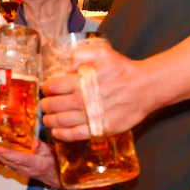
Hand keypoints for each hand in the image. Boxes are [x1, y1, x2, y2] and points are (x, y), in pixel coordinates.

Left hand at [0, 140, 61, 189]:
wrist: (56, 177)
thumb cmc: (55, 163)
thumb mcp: (52, 153)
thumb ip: (42, 148)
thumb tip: (34, 142)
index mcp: (33, 163)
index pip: (16, 157)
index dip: (4, 153)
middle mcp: (23, 168)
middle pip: (5, 160)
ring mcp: (19, 170)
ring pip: (3, 162)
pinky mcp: (17, 169)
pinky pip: (5, 163)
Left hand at [41, 44, 156, 140]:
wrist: (145, 88)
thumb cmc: (123, 70)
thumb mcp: (102, 53)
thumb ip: (80, 55)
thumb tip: (66, 67)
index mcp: (80, 82)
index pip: (52, 87)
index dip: (46, 87)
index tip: (47, 88)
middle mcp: (81, 100)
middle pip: (52, 105)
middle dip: (45, 105)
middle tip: (45, 104)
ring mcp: (89, 117)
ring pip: (60, 121)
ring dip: (49, 120)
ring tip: (47, 118)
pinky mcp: (99, 129)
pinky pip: (74, 135)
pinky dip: (61, 134)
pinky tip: (57, 132)